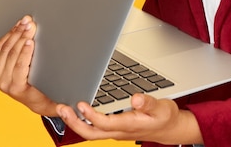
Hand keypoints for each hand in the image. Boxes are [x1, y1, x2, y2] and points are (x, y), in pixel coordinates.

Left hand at [0, 16, 57, 116]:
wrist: (31, 99)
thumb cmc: (45, 96)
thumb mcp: (54, 104)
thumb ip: (61, 108)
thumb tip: (67, 109)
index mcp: (16, 88)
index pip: (19, 67)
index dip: (25, 52)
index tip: (31, 40)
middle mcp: (1, 82)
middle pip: (11, 54)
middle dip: (21, 36)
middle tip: (30, 24)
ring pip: (3, 48)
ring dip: (15, 32)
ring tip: (25, 22)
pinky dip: (6, 35)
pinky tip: (15, 27)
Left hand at [56, 94, 202, 144]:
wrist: (170, 129)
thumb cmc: (165, 117)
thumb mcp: (162, 107)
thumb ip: (148, 103)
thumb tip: (136, 98)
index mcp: (129, 125)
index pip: (104, 123)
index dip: (91, 115)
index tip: (80, 104)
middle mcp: (119, 131)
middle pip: (91, 133)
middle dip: (74, 123)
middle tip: (61, 109)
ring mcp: (116, 132)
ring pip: (91, 132)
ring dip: (75, 122)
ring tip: (63, 109)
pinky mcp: (115, 129)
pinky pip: (95, 129)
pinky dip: (83, 121)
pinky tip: (77, 112)